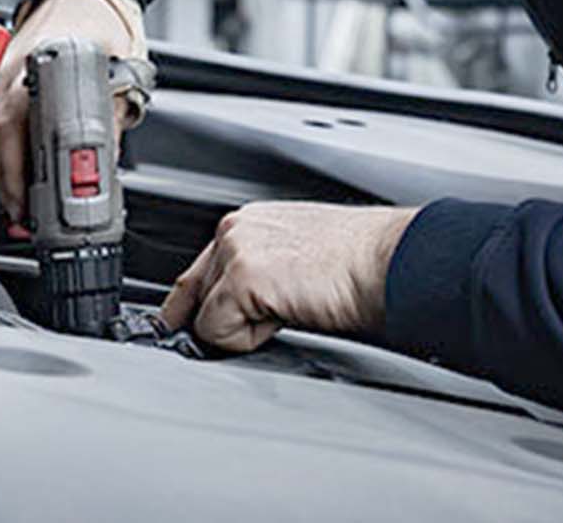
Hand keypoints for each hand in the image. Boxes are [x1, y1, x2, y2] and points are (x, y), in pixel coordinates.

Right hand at [0, 0, 144, 222]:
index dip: (21, 177)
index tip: (33, 206)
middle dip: (6, 188)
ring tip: (19, 206)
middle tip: (27, 217)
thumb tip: (106, 167)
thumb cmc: (99, 20)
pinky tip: (8, 174)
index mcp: (34, 69)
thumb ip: (115, 117)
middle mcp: (6, 74)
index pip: (14, 134)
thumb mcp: (120, 69)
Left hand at [159, 203, 418, 352]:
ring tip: (289, 312)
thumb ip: (260, 272)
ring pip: (205, 318)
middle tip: (261, 325)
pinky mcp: (243, 279)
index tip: (176, 325)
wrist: (386, 260)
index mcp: (249, 223)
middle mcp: (236, 230)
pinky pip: (218, 332)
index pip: (199, 270)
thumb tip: (241, 306)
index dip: (190, 305)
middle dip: (217, 321)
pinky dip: (248, 339)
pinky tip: (285, 317)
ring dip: (242, 330)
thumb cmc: (359, 262)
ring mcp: (236, 251)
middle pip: (193, 295)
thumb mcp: (296, 257)